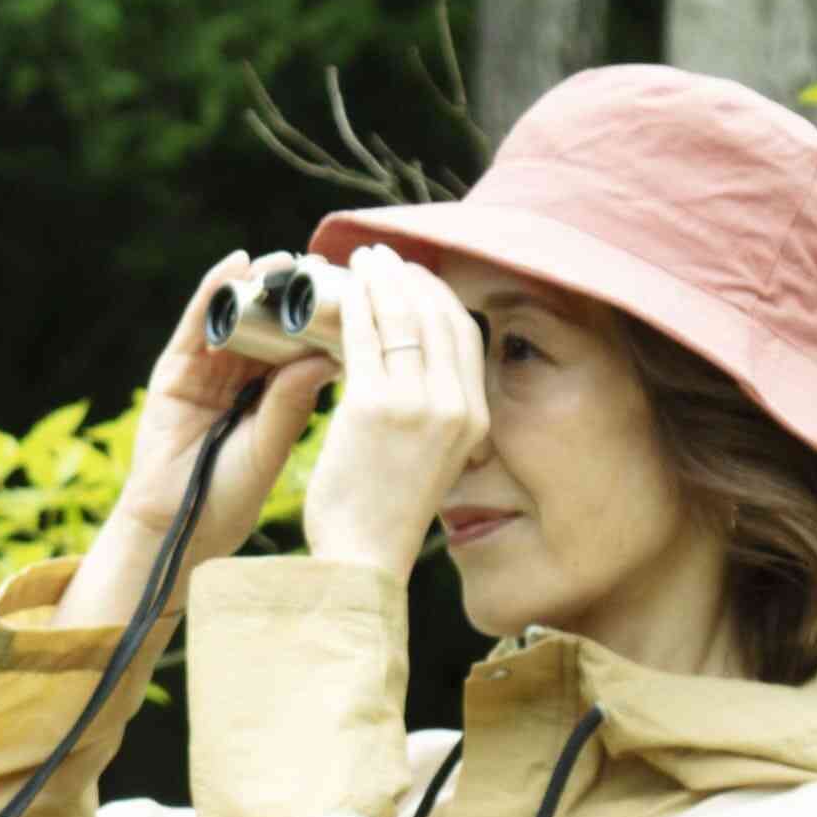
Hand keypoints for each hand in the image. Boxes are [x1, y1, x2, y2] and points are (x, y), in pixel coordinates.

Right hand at [59, 252, 334, 622]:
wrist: (176, 528)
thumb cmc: (228, 496)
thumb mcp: (271, 446)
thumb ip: (292, 403)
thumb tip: (331, 356)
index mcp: (272, 394)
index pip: (300, 345)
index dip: (323, 318)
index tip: (353, 292)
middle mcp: (242, 375)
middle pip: (269, 322)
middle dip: (294, 293)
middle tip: (324, 266)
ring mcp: (207, 369)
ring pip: (236, 314)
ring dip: (259, 282)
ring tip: (286, 260)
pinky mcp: (175, 368)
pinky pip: (196, 321)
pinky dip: (213, 290)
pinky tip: (235, 266)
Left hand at [292, 247, 485, 575]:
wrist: (363, 559)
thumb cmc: (384, 513)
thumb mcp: (432, 460)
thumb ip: (433, 417)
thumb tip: (414, 372)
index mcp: (476, 420)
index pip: (467, 336)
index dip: (440, 297)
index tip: (414, 278)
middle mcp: (456, 407)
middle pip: (439, 315)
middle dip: (410, 276)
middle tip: (382, 257)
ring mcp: (418, 404)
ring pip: (402, 316)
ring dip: (380, 279)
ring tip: (360, 260)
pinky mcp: (374, 406)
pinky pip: (363, 335)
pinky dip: (352, 304)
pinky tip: (340, 289)